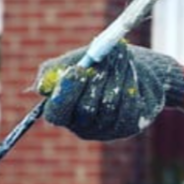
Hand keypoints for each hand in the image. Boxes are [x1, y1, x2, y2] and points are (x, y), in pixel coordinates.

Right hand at [35, 42, 183, 140]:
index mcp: (64, 111)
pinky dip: (129, 82)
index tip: (77, 70)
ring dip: (115, 75)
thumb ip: (56, 70)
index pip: (56, 114)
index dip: (65, 94)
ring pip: (108, 104)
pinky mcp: (128, 125)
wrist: (141, 67)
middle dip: (95, 78)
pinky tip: (131, 69)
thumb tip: (43, 86)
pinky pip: (128, 105)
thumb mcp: (77, 60)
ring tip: (121, 55)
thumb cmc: (102, 63)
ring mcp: (107, 128)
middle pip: (85, 109)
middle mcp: (83, 125)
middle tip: (105, 55)